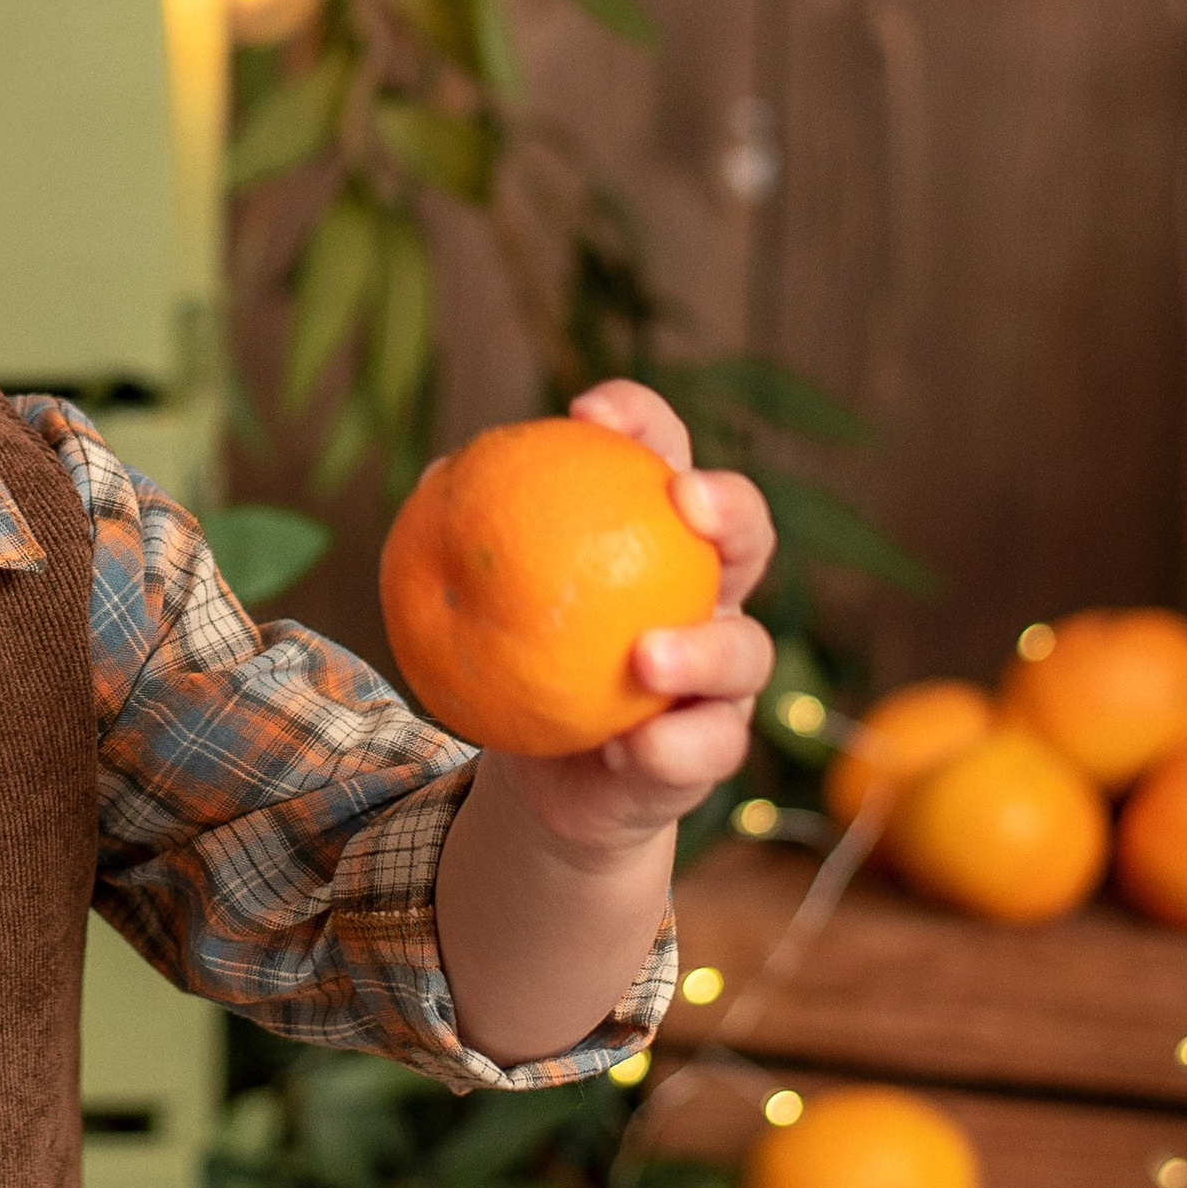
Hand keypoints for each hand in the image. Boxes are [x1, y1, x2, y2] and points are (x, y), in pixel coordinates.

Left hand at [495, 377, 774, 849]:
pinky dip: (671, 748)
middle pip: (749, 535)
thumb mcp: (484, 601)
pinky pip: (712, 748)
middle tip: (686, 501)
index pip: (663, 455)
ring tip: (647, 658)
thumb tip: (437, 478)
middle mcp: (708, 596)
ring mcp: (722, 677)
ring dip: (704, 649)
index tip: (587, 410)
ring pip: (748, 651)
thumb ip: (469, 542)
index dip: (642, 419)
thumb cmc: (520, 664)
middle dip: (732, 506)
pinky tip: (629, 748)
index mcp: (656, 536)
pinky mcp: (714, 748)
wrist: (549, 777)